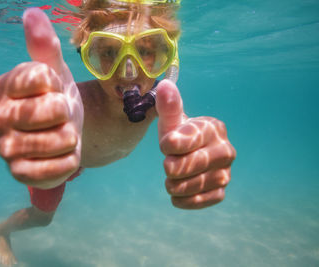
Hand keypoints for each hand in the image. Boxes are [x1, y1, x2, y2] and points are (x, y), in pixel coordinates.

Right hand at [0, 8, 83, 188]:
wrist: (60, 130)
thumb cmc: (54, 97)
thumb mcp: (53, 69)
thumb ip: (44, 45)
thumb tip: (33, 14)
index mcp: (1, 88)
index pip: (43, 78)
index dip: (58, 85)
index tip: (51, 90)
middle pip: (55, 109)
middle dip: (66, 112)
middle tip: (57, 116)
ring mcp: (5, 149)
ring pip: (62, 139)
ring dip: (70, 137)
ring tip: (59, 134)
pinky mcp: (20, 174)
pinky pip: (59, 169)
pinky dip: (70, 161)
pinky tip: (60, 155)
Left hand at [156, 80, 235, 208]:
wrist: (188, 154)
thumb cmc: (178, 134)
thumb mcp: (171, 120)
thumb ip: (168, 105)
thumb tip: (165, 85)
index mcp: (214, 128)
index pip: (187, 139)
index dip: (169, 145)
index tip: (165, 145)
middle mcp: (226, 150)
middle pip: (190, 165)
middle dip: (170, 167)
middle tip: (167, 165)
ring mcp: (225, 173)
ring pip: (194, 185)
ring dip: (174, 185)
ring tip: (171, 179)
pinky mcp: (220, 191)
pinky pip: (201, 201)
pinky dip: (185, 200)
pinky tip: (177, 194)